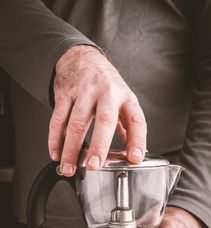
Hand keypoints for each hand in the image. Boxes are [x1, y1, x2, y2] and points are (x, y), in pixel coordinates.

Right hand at [48, 45, 146, 175]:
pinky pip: (58, 119)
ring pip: (75, 123)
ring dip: (71, 149)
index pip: (136, 120)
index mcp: (126, 98)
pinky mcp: (65, 93)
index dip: (137, 140)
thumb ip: (128, 126)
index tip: (135, 157)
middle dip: (99, 145)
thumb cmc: (107, 85)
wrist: (84, 58)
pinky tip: (56, 154)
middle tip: (94, 165)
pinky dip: (55, 139)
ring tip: (69, 168)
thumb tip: (136, 152)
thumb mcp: (124, 101)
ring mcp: (84, 92)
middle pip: (104, 120)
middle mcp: (107, 94)